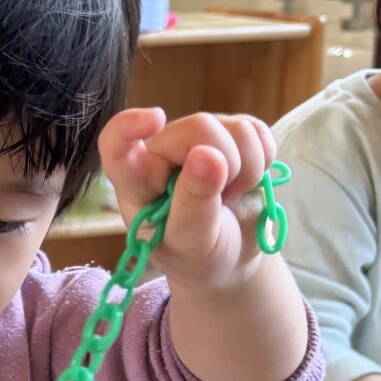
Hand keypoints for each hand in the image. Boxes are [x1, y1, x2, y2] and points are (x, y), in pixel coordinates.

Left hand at [99, 107, 277, 293]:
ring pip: (234, 127)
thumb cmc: (197, 256)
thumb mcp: (191, 242)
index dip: (129, 126)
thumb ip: (194, 202)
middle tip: (223, 201)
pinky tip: (249, 182)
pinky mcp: (232, 137)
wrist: (230, 260)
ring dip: (247, 167)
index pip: (116, 143)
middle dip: (225, 164)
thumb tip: (208, 155)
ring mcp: (199, 140)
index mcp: (136, 181)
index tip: (156, 119)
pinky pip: (255, 129)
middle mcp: (164, 152)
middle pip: (198, 126)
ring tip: (230, 197)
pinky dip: (264, 158)